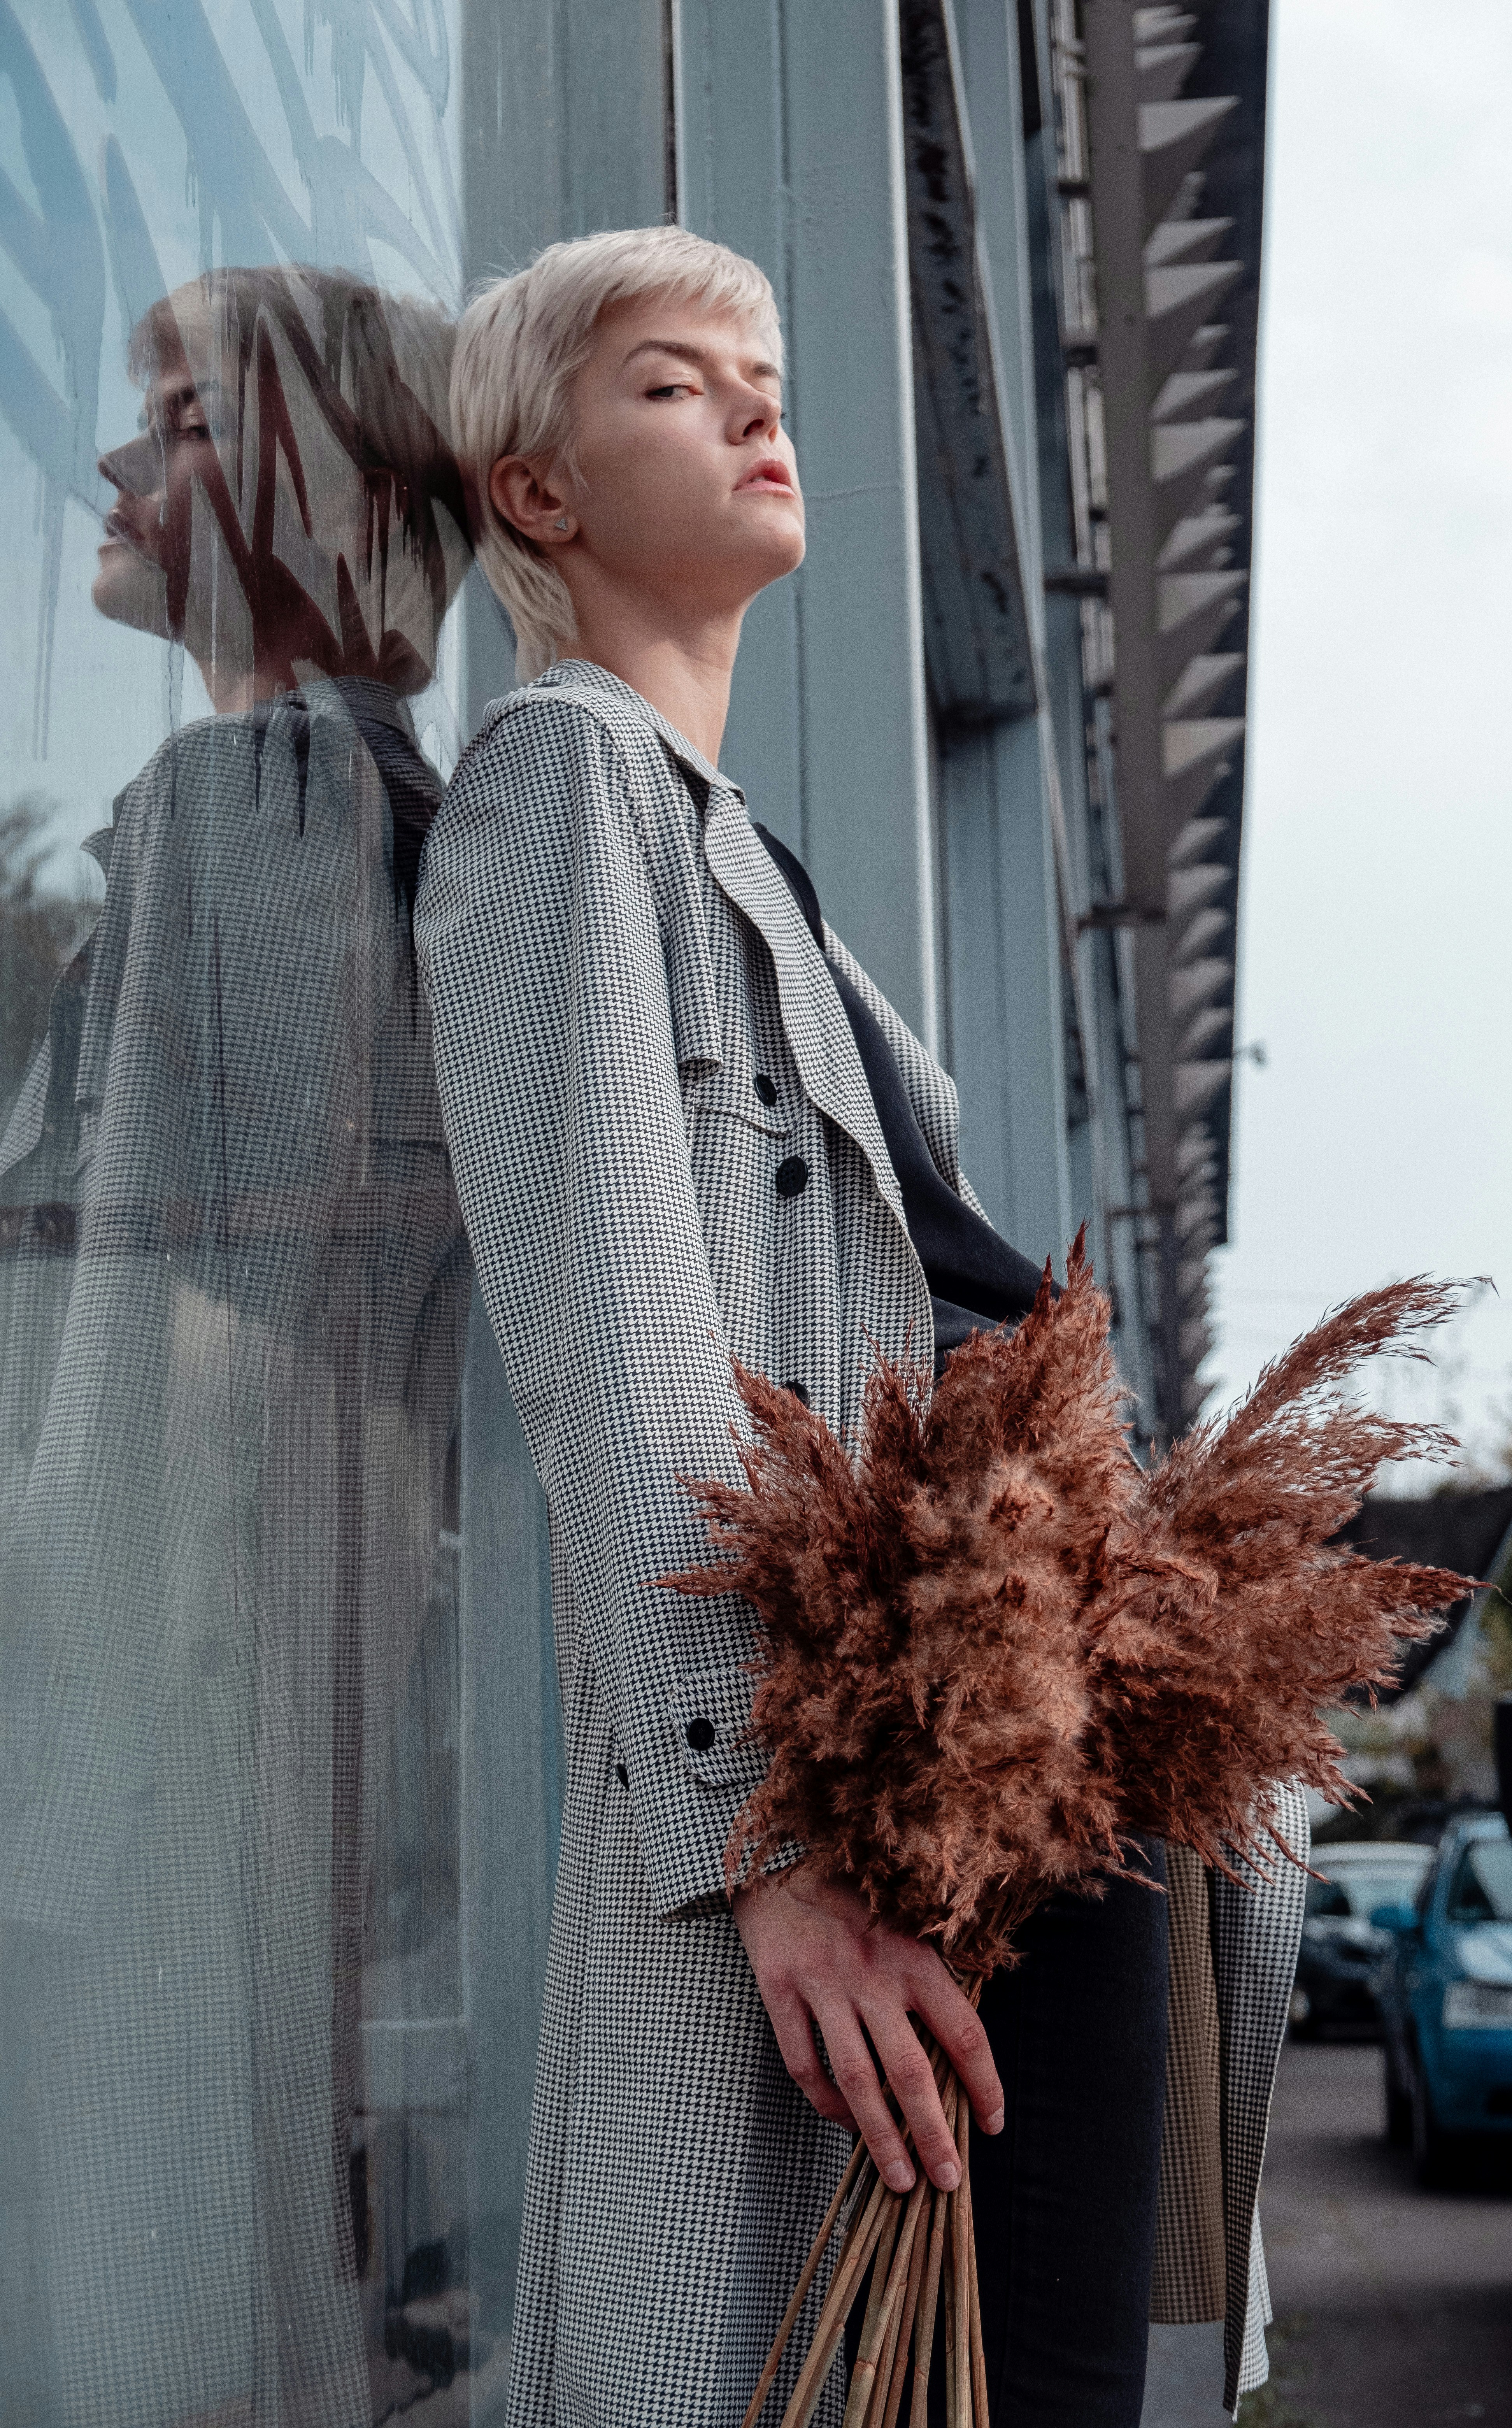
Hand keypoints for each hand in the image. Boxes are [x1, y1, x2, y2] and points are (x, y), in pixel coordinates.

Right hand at [733, 1872, 1003, 2193]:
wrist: (783, 1855)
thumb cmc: (856, 1898)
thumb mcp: (906, 1925)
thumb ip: (930, 1981)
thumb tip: (957, 2054)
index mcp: (914, 1957)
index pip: (963, 2033)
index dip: (985, 2085)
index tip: (993, 2124)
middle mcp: (872, 1973)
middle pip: (910, 2071)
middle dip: (933, 2134)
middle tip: (948, 2180)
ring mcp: (823, 1984)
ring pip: (856, 2078)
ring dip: (880, 2136)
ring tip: (899, 2179)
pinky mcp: (780, 1989)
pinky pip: (804, 2062)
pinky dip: (825, 2103)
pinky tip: (843, 2125)